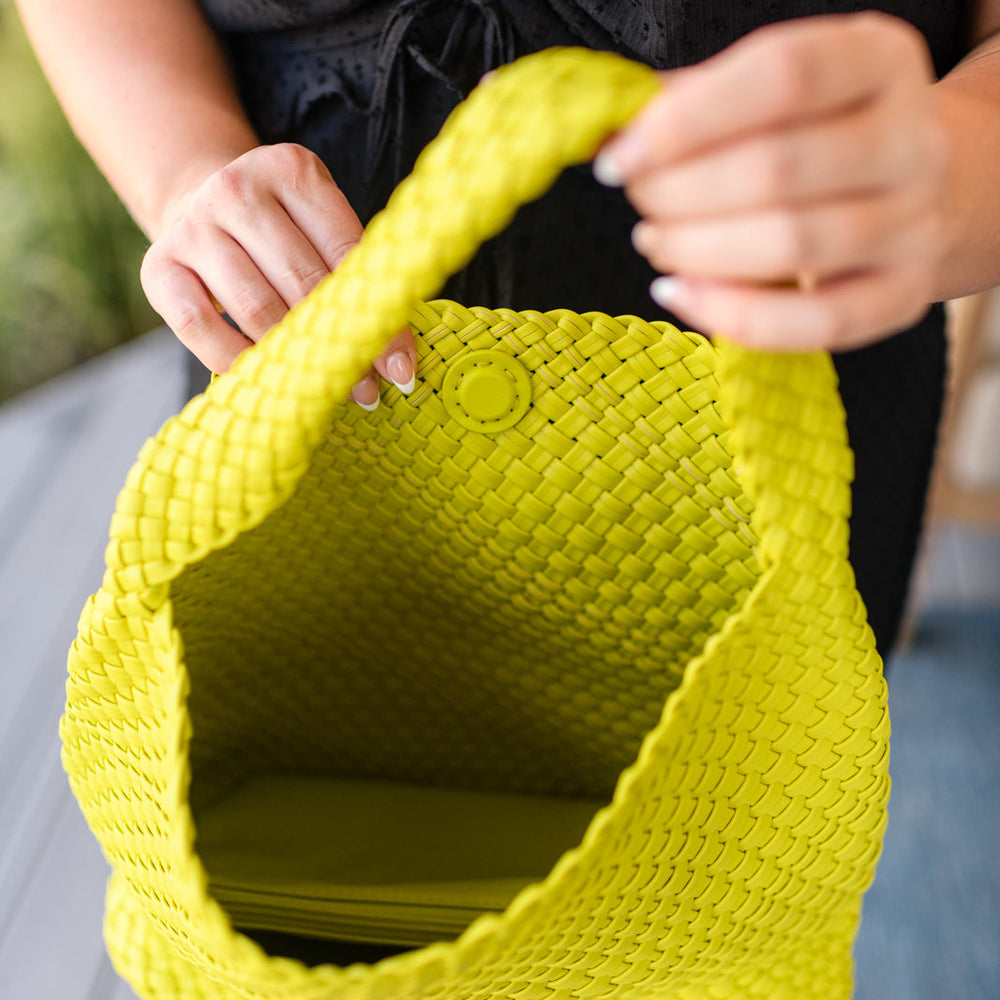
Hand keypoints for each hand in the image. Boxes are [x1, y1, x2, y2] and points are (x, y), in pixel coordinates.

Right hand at [141, 143, 414, 406]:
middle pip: (303, 282)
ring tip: (327, 391)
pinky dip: (237, 360)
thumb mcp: (318, 227)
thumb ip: (355, 274)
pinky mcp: (158, 267)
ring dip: (296, 359)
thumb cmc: (279, 228)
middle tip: (369, 390)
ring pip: (257, 309)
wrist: (197, 199)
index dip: (379, 315)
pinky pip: (201, 326)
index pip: (348, 253)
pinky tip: (267, 382)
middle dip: (342, 343)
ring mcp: (193, 227)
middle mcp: (237, 189)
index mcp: (292, 171)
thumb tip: (397, 357)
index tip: (401, 366)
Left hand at [595, 13, 949, 350]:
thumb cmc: (820, 134)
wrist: (921, 187)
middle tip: (640, 198)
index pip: (783, 76)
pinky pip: (817, 323)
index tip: (618, 156)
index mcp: (878, 60)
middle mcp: (911, 139)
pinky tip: (678, 293)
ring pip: (791, 245)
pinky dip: (733, 316)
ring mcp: (915, 223)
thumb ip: (695, 101)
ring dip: (696, 250)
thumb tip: (608, 132)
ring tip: (655, 239)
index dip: (687, 121)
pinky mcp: (902, 295)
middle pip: (777, 169)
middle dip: (680, 192)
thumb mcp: (771, 93)